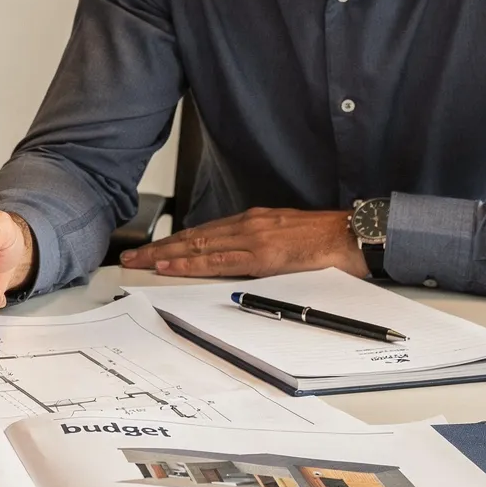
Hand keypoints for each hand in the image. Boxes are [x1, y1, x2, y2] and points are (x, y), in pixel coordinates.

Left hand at [118, 207, 365, 278]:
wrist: (354, 236)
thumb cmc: (327, 241)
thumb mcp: (287, 239)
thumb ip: (263, 248)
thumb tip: (242, 262)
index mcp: (253, 222)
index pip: (205, 232)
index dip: (176, 241)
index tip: (153, 249)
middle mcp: (248, 225)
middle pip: (194, 237)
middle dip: (159, 247)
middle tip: (131, 256)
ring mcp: (254, 237)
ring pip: (199, 245)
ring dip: (166, 254)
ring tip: (140, 261)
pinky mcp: (263, 254)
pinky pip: (220, 260)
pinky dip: (191, 262)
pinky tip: (172, 265)